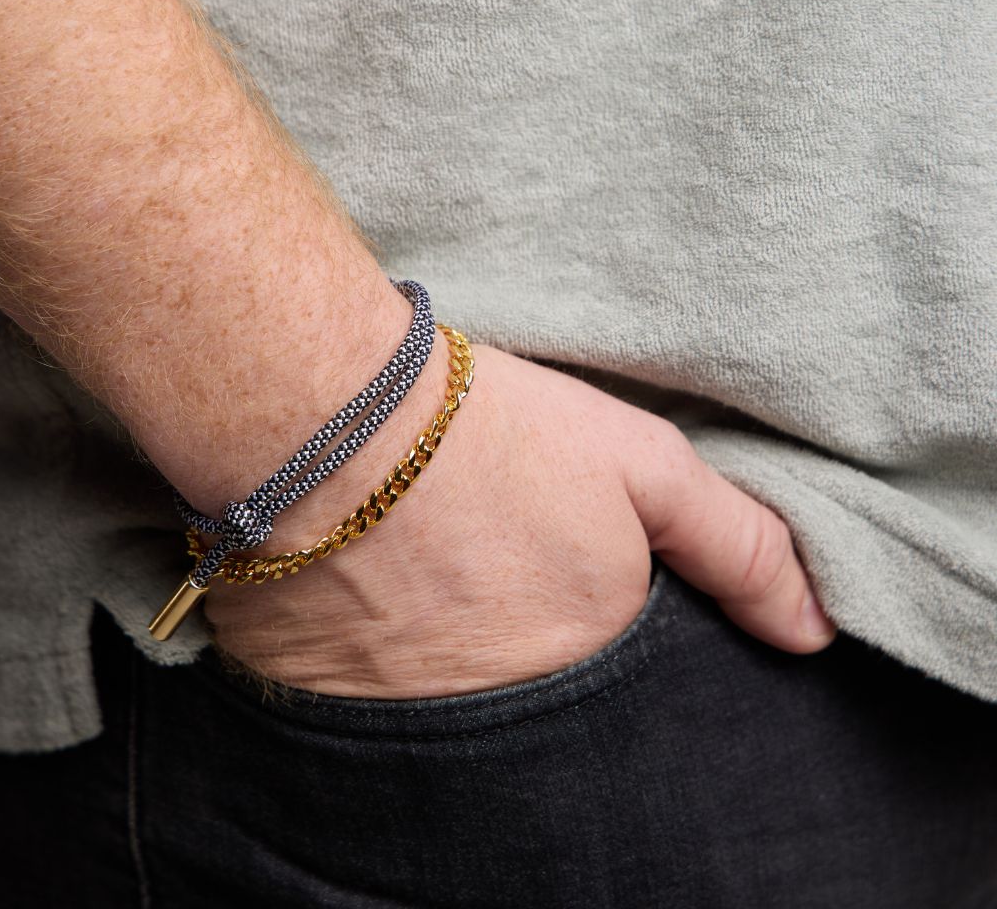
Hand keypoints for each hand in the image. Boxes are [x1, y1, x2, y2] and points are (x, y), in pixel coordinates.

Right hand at [203, 340, 835, 696]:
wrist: (325, 413)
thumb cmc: (489, 424)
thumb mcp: (642, 463)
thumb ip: (739, 547)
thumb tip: (814, 633)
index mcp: (583, 654)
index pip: (612, 680)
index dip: (580, 612)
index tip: (544, 559)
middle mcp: (498, 709)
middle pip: (529, 696)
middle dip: (514, 639)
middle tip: (478, 559)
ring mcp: (400, 715)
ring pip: (442, 704)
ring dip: (438, 650)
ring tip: (418, 565)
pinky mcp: (314, 698)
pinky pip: (357, 701)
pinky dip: (365, 656)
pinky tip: (359, 587)